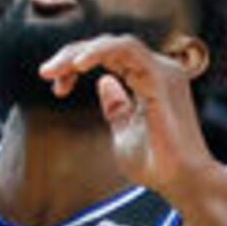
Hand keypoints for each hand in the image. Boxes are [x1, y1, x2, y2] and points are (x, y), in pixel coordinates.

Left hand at [40, 32, 217, 199]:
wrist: (181, 182)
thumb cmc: (157, 163)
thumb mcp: (125, 133)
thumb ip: (116, 108)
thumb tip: (104, 83)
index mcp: (151, 78)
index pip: (110, 56)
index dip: (78, 64)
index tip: (56, 87)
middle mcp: (160, 69)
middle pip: (109, 46)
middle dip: (72, 55)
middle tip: (45, 72)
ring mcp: (163, 71)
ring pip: (117, 44)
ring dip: (82, 52)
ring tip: (56, 69)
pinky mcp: (162, 78)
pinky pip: (129, 51)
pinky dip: (102, 52)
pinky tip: (79, 65)